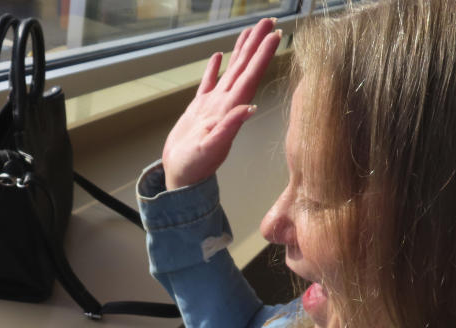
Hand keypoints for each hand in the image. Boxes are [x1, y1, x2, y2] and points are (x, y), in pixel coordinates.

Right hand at [162, 17, 281, 189]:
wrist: (180, 178)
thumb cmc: (194, 167)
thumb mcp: (211, 148)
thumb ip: (229, 128)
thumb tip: (249, 108)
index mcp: (230, 110)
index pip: (251, 77)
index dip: (263, 55)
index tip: (275, 35)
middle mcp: (226, 104)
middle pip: (245, 68)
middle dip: (257, 44)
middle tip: (269, 21)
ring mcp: (213, 106)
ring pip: (231, 71)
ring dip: (242, 51)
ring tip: (250, 30)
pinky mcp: (199, 110)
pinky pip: (209, 83)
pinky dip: (214, 68)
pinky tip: (219, 55)